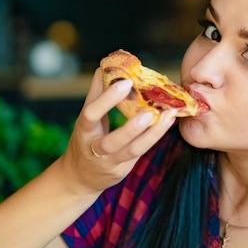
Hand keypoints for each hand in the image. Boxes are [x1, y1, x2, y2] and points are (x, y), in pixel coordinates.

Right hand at [59, 68, 175, 194]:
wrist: (78, 178)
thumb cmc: (85, 140)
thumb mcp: (85, 119)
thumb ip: (95, 95)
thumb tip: (102, 69)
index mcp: (84, 131)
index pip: (91, 114)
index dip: (107, 98)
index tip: (126, 81)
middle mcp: (95, 150)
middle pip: (113, 141)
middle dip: (131, 128)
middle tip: (150, 111)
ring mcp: (110, 162)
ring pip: (133, 151)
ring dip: (153, 134)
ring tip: (168, 116)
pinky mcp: (123, 170)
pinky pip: (140, 153)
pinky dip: (153, 138)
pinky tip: (166, 123)